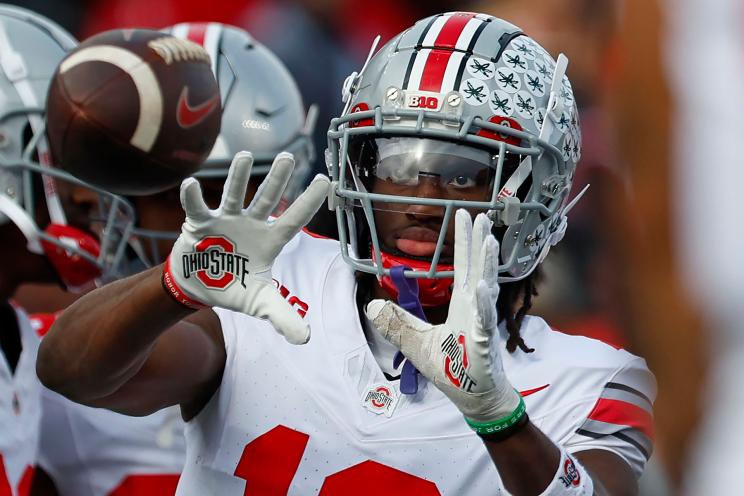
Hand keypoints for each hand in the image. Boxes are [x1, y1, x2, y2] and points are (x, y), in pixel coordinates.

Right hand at [163, 151, 329, 343]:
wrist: (198, 288)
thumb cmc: (233, 288)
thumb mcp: (260, 304)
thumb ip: (282, 316)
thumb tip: (305, 339)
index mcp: (269, 241)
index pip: (293, 220)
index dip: (309, 202)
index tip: (326, 179)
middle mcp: (250, 224)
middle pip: (267, 199)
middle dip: (277, 178)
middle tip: (288, 156)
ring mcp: (225, 220)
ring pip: (235, 195)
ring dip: (239, 177)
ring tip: (246, 156)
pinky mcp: (200, 224)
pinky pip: (197, 207)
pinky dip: (193, 197)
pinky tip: (192, 184)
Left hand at [366, 210, 522, 427]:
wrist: (473, 398)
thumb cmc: (452, 369)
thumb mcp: (415, 342)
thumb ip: (397, 323)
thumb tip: (371, 306)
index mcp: (461, 305)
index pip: (461, 268)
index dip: (463, 243)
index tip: (464, 217)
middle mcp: (474, 308)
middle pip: (476, 269)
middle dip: (478, 242)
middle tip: (481, 215)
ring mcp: (481, 324)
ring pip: (485, 288)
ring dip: (486, 264)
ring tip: (488, 240)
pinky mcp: (483, 342)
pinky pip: (483, 320)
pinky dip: (482, 305)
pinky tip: (483, 288)